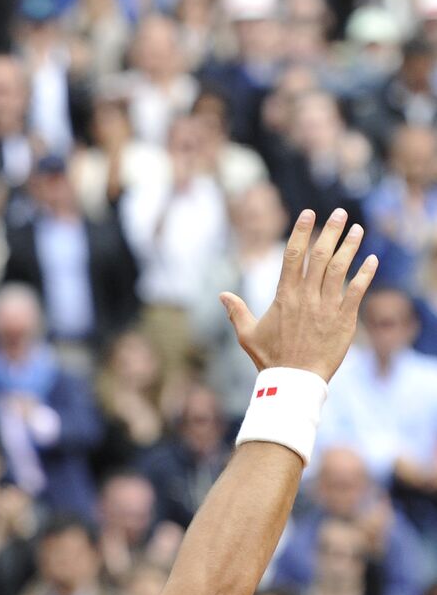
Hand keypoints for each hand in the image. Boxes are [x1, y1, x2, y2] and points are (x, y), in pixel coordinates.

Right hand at [220, 209, 376, 380]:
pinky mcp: (344, 319)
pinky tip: (371, 259)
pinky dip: (365, 274)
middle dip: (331, 231)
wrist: (295, 381)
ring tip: (357, 229)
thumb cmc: (270, 359)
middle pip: (320, 256)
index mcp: (284, 296)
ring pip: (340, 269)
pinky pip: (357, 291)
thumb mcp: (247, 334)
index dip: (301, 232)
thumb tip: (222, 295)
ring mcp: (327, 307)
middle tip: (339, 213)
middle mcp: (307, 297)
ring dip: (350, 246)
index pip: (293, 256)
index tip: (308, 213)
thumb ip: (236, 311)